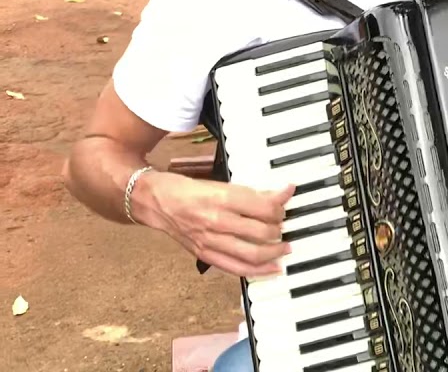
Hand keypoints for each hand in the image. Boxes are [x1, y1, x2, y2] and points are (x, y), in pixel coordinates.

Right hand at [134, 172, 294, 276]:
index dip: (281, 205)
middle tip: (286, 224)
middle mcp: (216, 221)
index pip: (264, 207)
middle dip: (280, 229)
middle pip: (262, 232)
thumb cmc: (185, 188)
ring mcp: (210, 241)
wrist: (154, 202)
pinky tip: (272, 268)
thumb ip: (248, 193)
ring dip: (275, 252)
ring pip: (252, 254)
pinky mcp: (204, 255)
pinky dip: (258, 270)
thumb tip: (277, 195)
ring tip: (285, 247)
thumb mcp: (218, 183)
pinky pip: (236, 268)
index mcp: (221, 198)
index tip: (287, 199)